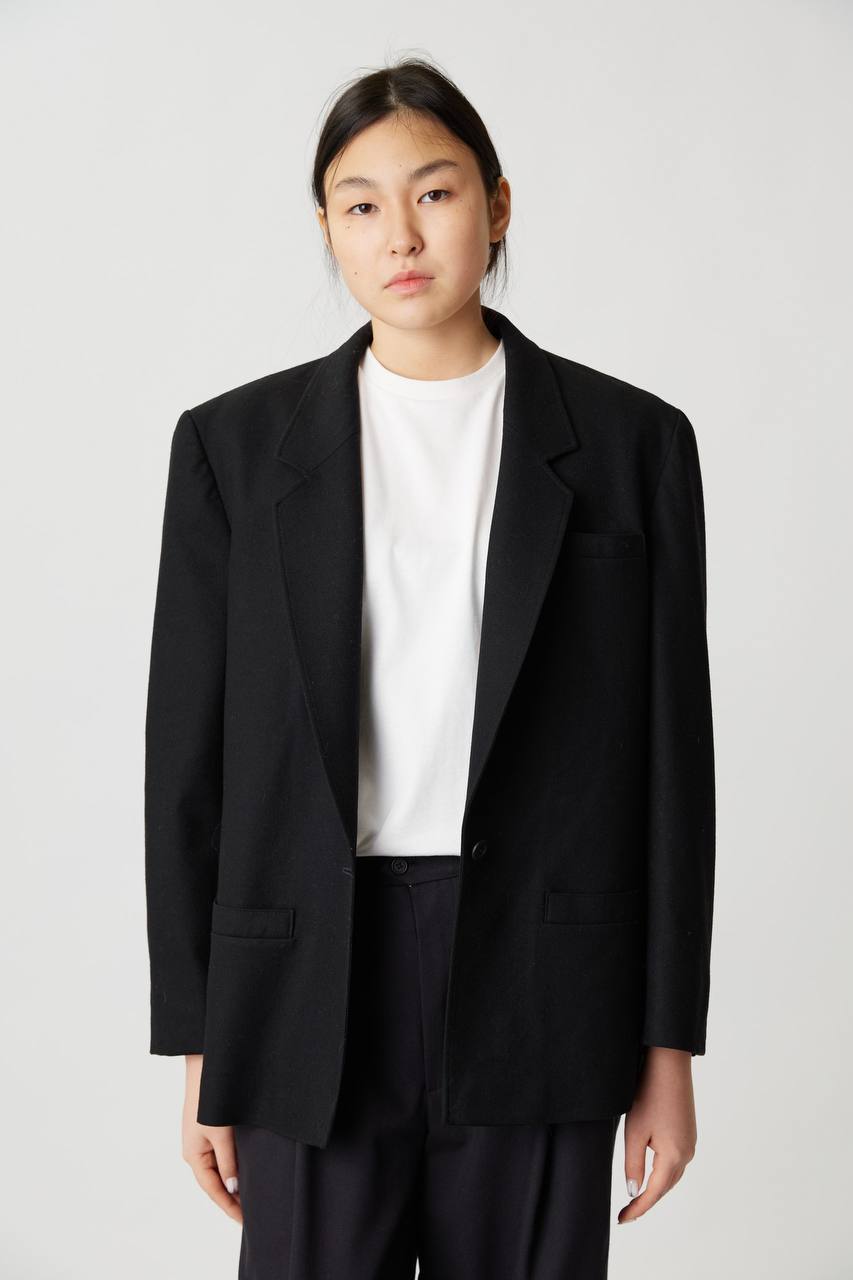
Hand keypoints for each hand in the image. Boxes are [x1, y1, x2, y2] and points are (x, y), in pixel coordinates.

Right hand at [181, 1054, 242, 1223]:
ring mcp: (201, 1139)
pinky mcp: (209, 1128)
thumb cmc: (210, 1100)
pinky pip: (220, 1155)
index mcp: (194, 1156)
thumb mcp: (221, 1134)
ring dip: (232, 1182)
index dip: (229, 1206)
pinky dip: (232, 1166)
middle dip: (231, 1197)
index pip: (214, 1189)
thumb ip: (228, 1162)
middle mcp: (195, 1150)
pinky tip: (244, 1170)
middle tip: (252, 1213)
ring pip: (219, 1168)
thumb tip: (233, 1188)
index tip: (245, 1222)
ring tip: (250, 1197)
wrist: (207, 1066)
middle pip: (215, 1182)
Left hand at [617, 1046, 696, 1223]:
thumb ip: (634, 1165)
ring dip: (656, 1188)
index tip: (621, 1220)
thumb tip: (634, 1192)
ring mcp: (690, 1142)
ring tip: (636, 1198)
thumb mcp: (634, 1132)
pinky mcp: (688, 1132)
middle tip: (626, 1213)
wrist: (669, 1063)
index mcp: (674, 1156)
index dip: (637, 1209)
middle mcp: (687, 1153)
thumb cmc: (648, 1094)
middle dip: (647, 1201)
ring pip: (672, 1176)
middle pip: (666, 1187)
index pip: (654, 1193)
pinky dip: (663, 1173)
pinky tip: (651, 1173)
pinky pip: (676, 1162)